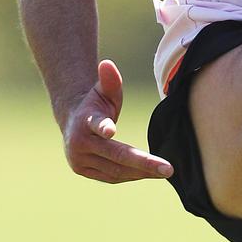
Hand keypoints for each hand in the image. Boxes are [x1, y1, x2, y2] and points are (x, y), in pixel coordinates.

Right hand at [62, 59, 173, 182]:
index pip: (96, 123)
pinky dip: (131, 176)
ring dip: (141, 173)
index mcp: (84, 120)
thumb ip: (110, 80)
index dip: (104, 127)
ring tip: (164, 171)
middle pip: (115, 155)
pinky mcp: (82, 170)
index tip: (111, 130)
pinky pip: (111, 176)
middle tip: (168, 169)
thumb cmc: (95, 103)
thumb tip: (107, 64)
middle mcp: (79, 143)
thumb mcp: (103, 90)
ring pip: (115, 170)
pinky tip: (149, 173)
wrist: (72, 119)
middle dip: (143, 163)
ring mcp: (79, 160)